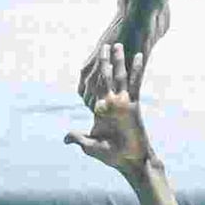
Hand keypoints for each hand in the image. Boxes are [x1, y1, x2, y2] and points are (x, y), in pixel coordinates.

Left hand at [66, 46, 155, 177]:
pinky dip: (137, 69)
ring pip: (119, 76)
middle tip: (103, 46)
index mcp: (100, 109)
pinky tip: (139, 56)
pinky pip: (135, 83)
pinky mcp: (134, 104)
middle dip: (104, 62)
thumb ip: (79, 138)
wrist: (130, 160)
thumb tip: (65, 138)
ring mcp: (123, 101)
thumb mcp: (90, 146)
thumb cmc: (110, 155)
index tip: (89, 60)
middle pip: (106, 77)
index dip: (91, 74)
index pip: (93, 87)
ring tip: (117, 44)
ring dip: (118, 60)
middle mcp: (111, 102)